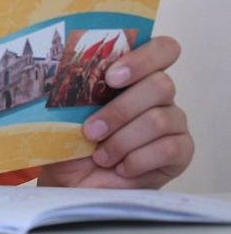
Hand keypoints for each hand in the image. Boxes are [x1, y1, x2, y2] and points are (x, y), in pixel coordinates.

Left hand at [39, 36, 192, 188]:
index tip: (111, 77)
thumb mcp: (61, 114)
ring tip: (100, 156)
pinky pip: (168, 149)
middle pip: (160, 85)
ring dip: (122, 140)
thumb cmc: (70, 144)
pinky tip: (120, 167)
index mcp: (134, 76)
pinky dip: (137, 160)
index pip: (162, 49)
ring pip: (159, 119)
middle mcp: (159, 96)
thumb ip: (68, 90)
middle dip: (120, 110)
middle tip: (91, 130)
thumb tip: (53, 74)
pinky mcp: (181, 152)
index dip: (143, 58)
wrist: (74, 184)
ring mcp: (174, 123)